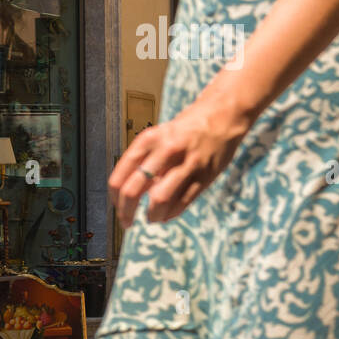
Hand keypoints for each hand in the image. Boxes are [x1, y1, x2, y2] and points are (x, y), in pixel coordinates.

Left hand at [110, 85, 253, 227]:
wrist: (223, 117)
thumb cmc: (187, 130)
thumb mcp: (160, 137)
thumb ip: (147, 161)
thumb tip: (134, 193)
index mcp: (148, 140)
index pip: (120, 176)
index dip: (115, 198)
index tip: (117, 208)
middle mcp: (165, 151)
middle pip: (134, 190)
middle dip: (126, 212)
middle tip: (127, 222)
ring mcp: (186, 164)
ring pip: (159, 199)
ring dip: (152, 215)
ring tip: (152, 218)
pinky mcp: (205, 175)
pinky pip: (183, 202)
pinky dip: (171, 213)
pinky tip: (168, 214)